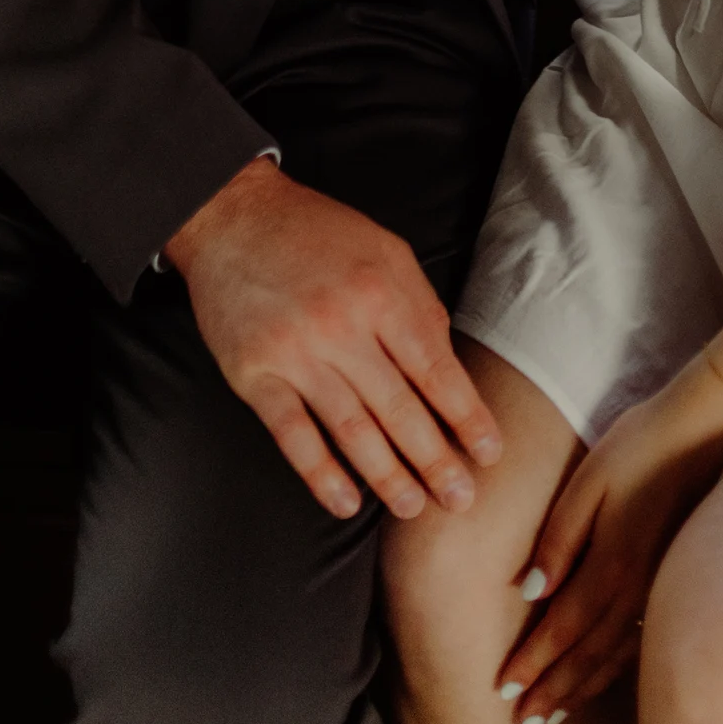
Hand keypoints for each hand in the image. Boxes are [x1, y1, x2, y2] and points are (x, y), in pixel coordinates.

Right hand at [164, 156, 501, 522]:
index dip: (466, 417)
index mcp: (381, 292)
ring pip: (352, 431)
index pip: (435, 370)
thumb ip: (417, 305)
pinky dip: (321, 474)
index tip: (489, 454)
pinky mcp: (254, 375)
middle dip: (436, 460)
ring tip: (413, 507)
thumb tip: (446, 365)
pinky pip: (294, 436)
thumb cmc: (317, 233)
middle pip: (399, 409)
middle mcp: (342, 326)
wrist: (233, 216)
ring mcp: (295, 354)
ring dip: (387, 477)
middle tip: (461, 499)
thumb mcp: (384, 250)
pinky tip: (345, 502)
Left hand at [494, 359, 722, 723]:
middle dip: (551, 689)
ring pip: (613, 655)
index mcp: (609, 563)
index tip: (505, 690)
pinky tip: (603, 677)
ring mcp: (656, 588)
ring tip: (553, 712)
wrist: (704, 431)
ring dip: (581, 687)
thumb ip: (558, 539)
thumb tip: (528, 591)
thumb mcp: (587, 483)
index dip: (532, 663)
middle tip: (522, 720)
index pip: (562, 629)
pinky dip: (614, 669)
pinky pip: (638, 641)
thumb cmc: (638, 447)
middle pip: (586, 654)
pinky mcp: (669, 580)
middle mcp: (634, 588)